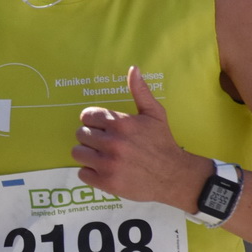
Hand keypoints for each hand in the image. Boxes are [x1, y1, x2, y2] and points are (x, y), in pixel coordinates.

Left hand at [72, 67, 210, 209]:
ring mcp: (108, 164)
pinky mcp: (106, 182)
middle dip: (90, 138)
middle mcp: (112, 143)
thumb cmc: (162, 143)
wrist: (173, 176)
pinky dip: (90, 173)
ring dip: (87, 154)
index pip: (87, 116)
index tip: (102, 127)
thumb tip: (134, 69)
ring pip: (77, 153)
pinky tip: (104, 170)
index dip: (93, 121)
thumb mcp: (155, 114)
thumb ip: (140, 92)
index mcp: (121, 123)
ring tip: (102, 156)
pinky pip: (82, 173)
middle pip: (80, 134)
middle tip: (104, 143)